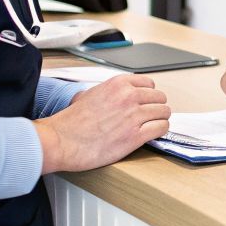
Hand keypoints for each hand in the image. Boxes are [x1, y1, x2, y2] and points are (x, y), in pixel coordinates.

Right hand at [35, 75, 169, 173]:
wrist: (61, 141)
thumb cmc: (70, 122)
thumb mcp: (88, 94)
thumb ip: (105, 92)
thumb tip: (111, 95)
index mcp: (118, 84)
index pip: (149, 84)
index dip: (148, 95)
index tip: (145, 103)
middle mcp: (129, 96)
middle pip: (159, 98)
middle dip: (155, 107)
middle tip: (149, 116)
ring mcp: (134, 116)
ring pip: (164, 112)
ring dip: (159, 119)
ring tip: (152, 125)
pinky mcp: (136, 136)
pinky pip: (161, 128)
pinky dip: (160, 131)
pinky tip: (152, 134)